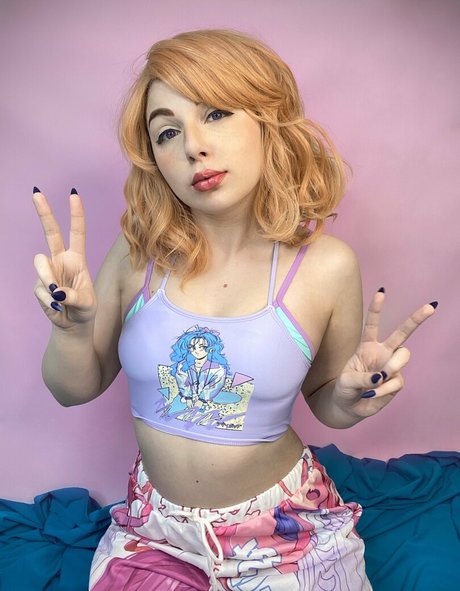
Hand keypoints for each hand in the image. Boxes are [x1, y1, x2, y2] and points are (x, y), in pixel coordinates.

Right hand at [32, 188, 96, 328]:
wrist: (73, 324)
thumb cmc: (85, 310)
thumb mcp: (87, 305)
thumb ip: (75, 297)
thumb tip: (57, 291)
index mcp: (78, 259)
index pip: (77, 232)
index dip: (76, 214)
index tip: (73, 195)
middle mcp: (62, 260)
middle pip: (51, 232)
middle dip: (44, 212)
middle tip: (36, 193)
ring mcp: (49, 271)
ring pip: (40, 263)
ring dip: (47, 278)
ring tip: (58, 296)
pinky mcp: (39, 284)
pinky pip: (39, 287)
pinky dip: (47, 299)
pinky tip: (56, 306)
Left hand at [334, 289, 436, 418]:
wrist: (348, 407)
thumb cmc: (345, 389)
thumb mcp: (345, 381)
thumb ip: (362, 377)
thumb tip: (381, 376)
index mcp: (366, 346)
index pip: (372, 324)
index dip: (377, 308)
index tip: (381, 292)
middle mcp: (382, 353)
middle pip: (402, 333)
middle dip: (416, 319)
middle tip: (430, 307)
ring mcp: (391, 366)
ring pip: (403, 356)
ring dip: (391, 366)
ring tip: (377, 379)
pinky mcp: (396, 382)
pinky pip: (396, 381)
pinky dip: (383, 389)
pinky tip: (372, 393)